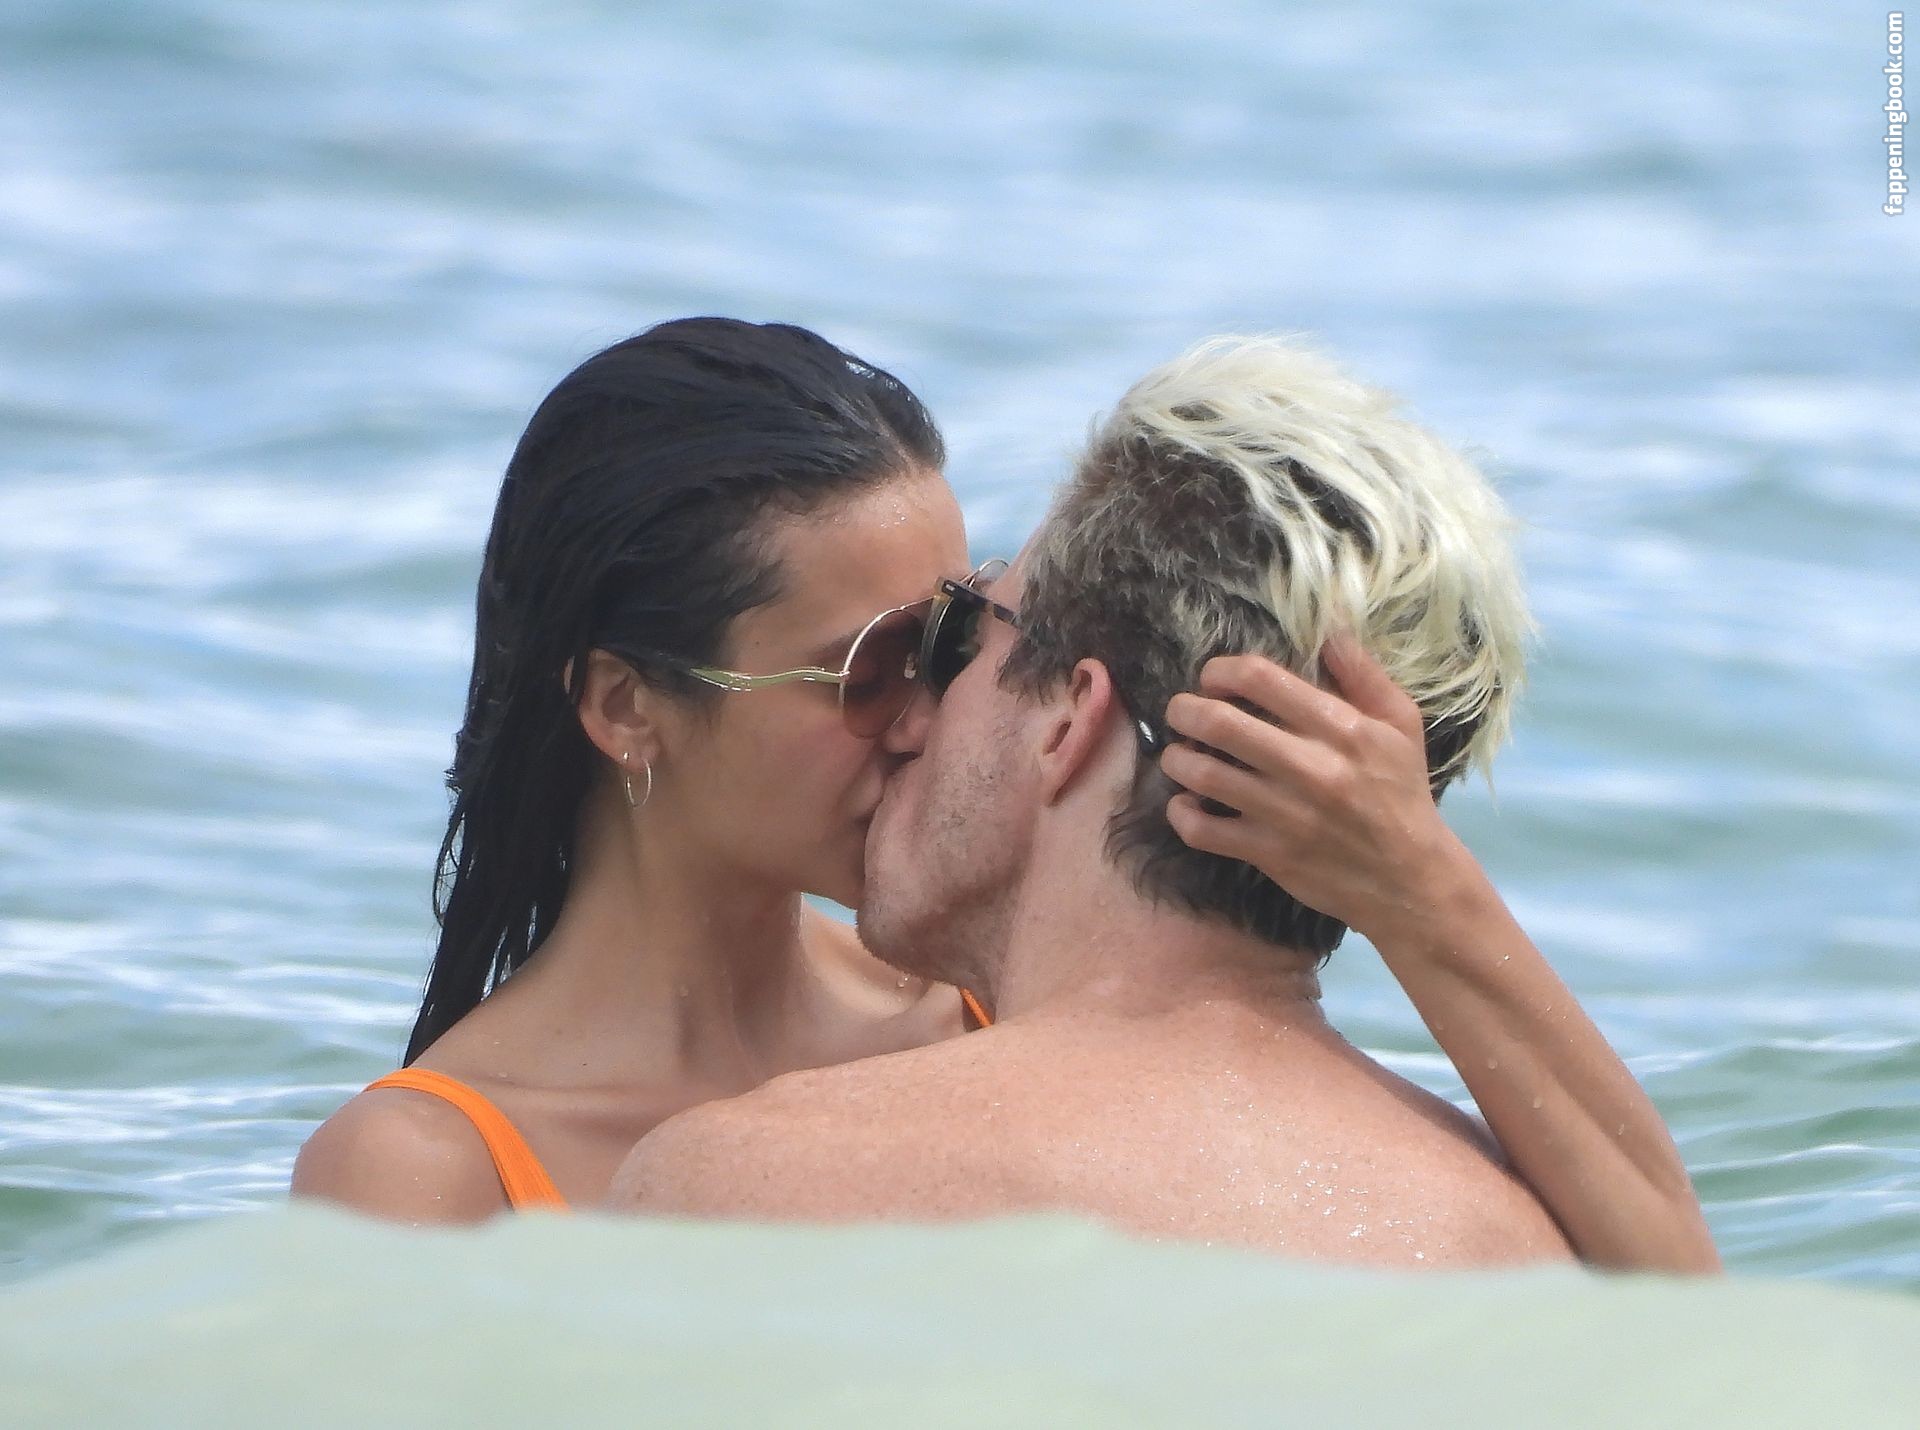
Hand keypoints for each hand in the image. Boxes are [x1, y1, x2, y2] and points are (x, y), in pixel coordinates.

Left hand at [1159, 633, 1468, 942]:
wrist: (1410, 879)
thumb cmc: (1401, 792)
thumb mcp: (1401, 724)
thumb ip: (1363, 673)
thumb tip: (1328, 628)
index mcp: (1342, 728)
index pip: (1261, 679)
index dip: (1222, 670)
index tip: (1214, 678)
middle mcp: (1310, 768)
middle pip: (1220, 723)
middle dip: (1185, 709)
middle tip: (1182, 711)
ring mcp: (1285, 814)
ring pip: (1202, 775)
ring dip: (1177, 758)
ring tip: (1181, 753)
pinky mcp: (1269, 853)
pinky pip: (1202, 831)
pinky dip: (1182, 814)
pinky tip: (1186, 803)